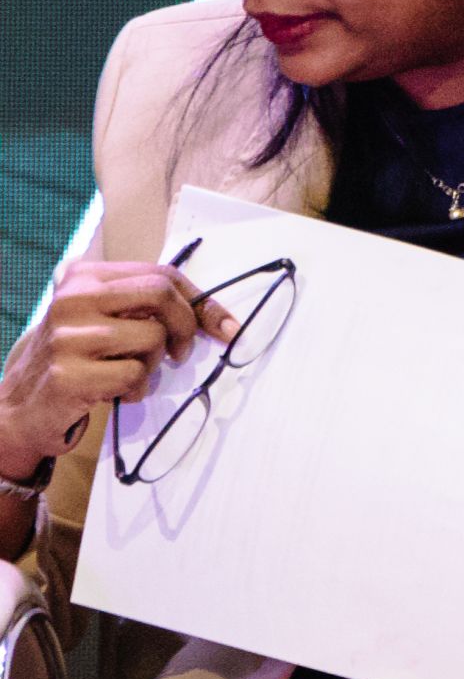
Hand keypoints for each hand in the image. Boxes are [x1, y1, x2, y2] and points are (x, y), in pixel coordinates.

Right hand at [0, 256, 232, 480]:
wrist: (22, 404)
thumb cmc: (77, 357)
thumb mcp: (105, 318)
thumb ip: (148, 307)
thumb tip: (220, 319)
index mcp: (84, 276)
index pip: (163, 275)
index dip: (202, 302)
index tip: (226, 327)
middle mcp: (72, 299)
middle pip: (161, 295)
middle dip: (186, 326)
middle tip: (180, 353)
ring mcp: (67, 336)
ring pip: (151, 338)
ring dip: (152, 365)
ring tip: (128, 373)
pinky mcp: (67, 373)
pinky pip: (133, 375)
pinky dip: (135, 388)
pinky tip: (113, 391)